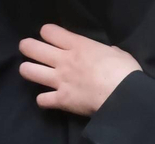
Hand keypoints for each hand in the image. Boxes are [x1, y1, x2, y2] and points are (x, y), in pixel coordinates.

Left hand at [19, 25, 140, 115]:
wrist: (127, 98)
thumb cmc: (126, 73)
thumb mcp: (118, 54)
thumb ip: (107, 52)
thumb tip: (109, 53)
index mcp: (78, 46)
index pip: (48, 31)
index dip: (48, 33)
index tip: (53, 39)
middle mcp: (63, 60)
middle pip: (30, 47)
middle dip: (28, 48)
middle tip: (34, 53)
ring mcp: (60, 80)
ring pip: (27, 71)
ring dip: (29, 71)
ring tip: (36, 74)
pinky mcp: (62, 100)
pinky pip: (41, 100)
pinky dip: (44, 101)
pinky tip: (49, 100)